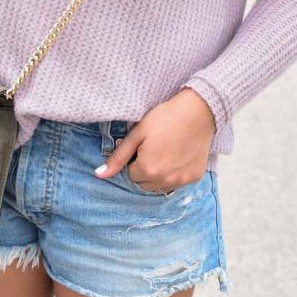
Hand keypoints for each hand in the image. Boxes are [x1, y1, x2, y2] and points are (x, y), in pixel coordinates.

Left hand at [94, 88, 216, 193]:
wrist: (198, 112)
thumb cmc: (165, 118)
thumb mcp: (137, 133)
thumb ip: (118, 157)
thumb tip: (99, 175)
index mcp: (147, 170)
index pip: (131, 174)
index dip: (135, 158)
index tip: (144, 145)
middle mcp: (164, 181)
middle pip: (145, 183)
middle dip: (146, 169)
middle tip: (154, 147)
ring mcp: (181, 181)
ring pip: (161, 185)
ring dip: (159, 174)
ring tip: (166, 150)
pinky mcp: (194, 177)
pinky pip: (178, 182)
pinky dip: (176, 173)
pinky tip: (179, 154)